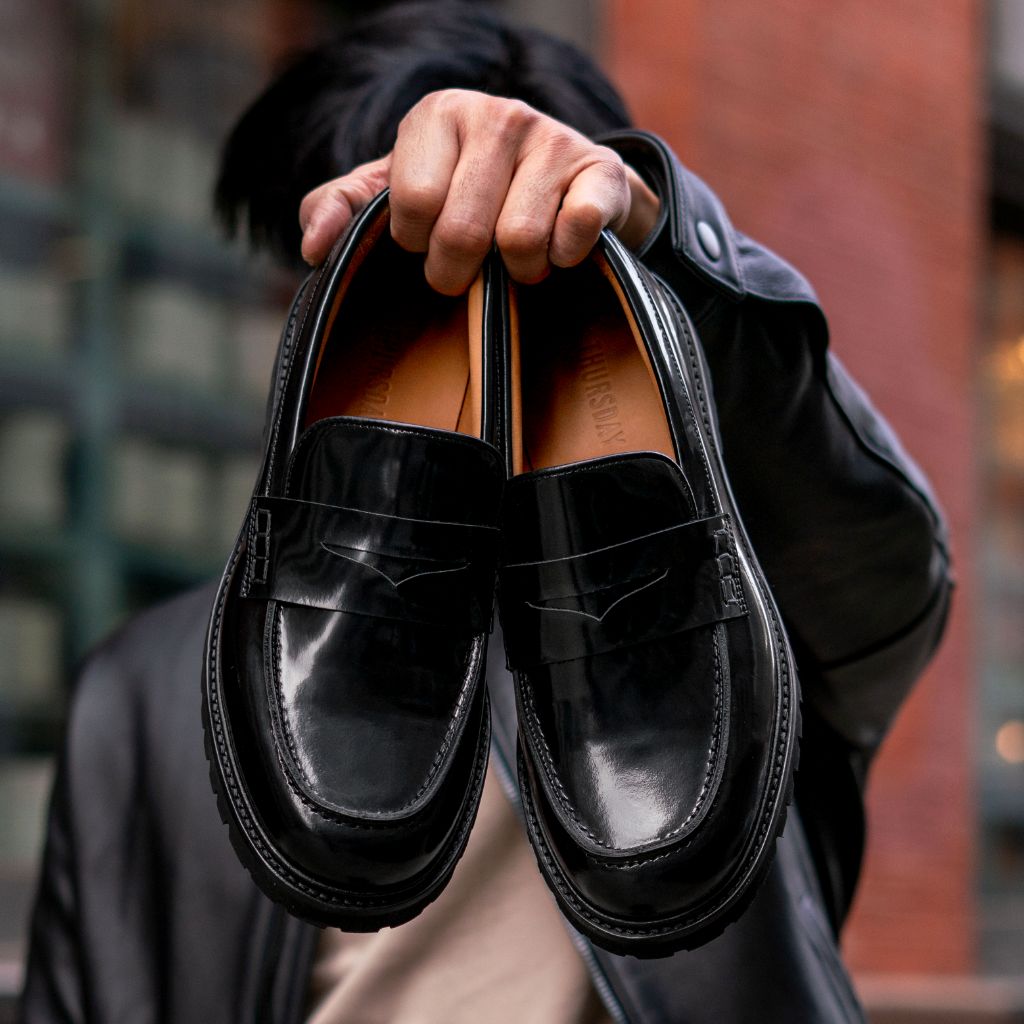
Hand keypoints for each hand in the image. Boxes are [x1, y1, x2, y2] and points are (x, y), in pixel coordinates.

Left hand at [298, 89, 659, 293]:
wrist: (566, 183)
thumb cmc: (468, 192)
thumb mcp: (400, 191)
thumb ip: (344, 209)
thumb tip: (315, 247)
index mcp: (440, 113)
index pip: (413, 204)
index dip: (416, 243)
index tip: (426, 242)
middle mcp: (498, 114)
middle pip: (464, 232)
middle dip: (458, 272)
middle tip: (465, 271)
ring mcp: (554, 140)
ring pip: (519, 242)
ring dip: (516, 272)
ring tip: (515, 260)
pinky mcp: (601, 171)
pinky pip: (574, 232)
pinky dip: (563, 258)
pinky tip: (559, 248)